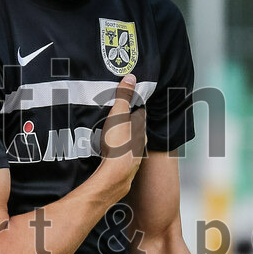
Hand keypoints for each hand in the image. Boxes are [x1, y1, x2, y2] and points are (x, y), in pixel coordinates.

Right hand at [99, 74, 145, 195]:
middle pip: (137, 130)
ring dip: (125, 140)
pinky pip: (124, 158)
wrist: (114, 175)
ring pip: (132, 145)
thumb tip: (131, 77)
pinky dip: (119, 154)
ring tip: (113, 136)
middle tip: (119, 120)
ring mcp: (135, 157)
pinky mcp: (127, 169)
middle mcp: (141, 142)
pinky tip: (111, 155)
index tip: (129, 104)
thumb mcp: (118, 114)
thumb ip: (123, 96)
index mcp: (140, 127)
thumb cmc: (117, 143)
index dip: (135, 108)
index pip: (141, 113)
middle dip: (130, 125)